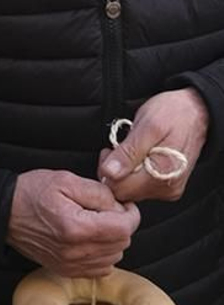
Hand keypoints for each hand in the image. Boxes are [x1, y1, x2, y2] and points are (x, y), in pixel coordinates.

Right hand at [7, 168, 138, 276]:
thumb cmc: (31, 193)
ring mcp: (70, 264)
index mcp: (77, 227)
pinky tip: (91, 240)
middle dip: (122, 225)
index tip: (122, 204)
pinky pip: (100, 269)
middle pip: (122, 244)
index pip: (125, 228)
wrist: (4, 214)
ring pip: (114, 257)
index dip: (130, 213)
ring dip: (113, 241)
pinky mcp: (66, 270)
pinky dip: (103, 255)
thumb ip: (99, 192)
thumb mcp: (66, 180)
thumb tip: (120, 206)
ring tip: (97, 224)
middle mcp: (75, 251)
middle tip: (107, 210)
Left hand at [98, 87, 208, 206]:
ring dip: (125, 172)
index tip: (109, 151)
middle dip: (115, 172)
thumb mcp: (147, 124)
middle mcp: (166, 188)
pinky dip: (135, 174)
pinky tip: (141, 157)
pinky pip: (142, 188)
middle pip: (124, 192)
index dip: (107, 170)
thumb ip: (129, 151)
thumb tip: (110, 172)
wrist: (197, 112)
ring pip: (131, 191)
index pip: (119, 188)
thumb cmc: (174, 114)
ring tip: (133, 151)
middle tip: (119, 149)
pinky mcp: (168, 187)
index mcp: (160, 175)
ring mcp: (168, 189)